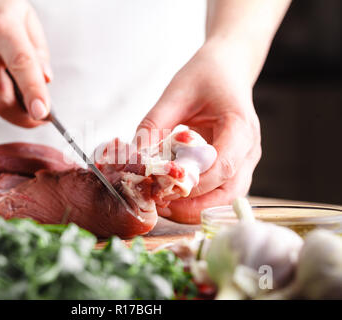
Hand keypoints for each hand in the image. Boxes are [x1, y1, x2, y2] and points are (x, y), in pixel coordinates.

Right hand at [0, 0, 50, 126]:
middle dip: (24, 118)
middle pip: (1, 99)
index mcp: (2, 28)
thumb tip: (46, 81)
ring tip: (9, 74)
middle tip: (39, 117)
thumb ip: (40, 52)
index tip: (42, 113)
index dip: (33, 92)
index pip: (20, 64)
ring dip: (10, 100)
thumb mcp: (27, 20)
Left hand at [136, 40, 261, 223]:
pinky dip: (200, 201)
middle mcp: (249, 149)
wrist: (228, 68)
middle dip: (194, 205)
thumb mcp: (176, 93)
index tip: (163, 187)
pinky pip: (221, 193)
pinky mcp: (236, 166)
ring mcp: (245, 161)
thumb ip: (155, 124)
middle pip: (230, 192)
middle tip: (160, 205)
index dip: (194, 183)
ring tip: (164, 205)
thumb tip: (135, 158)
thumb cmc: (205, 76)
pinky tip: (175, 197)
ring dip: (197, 208)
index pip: (224, 166)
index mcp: (241, 126)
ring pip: (227, 199)